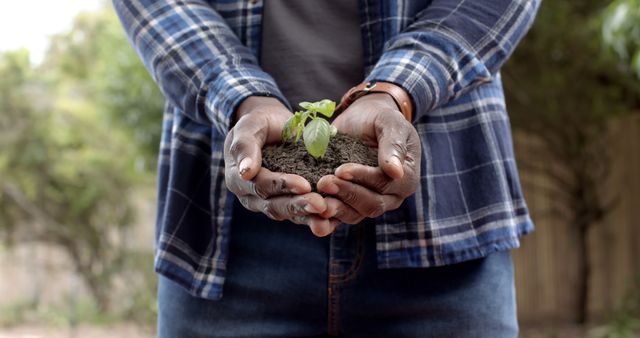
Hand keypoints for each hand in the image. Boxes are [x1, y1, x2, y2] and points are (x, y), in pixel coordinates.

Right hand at [224, 96, 334, 235]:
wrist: (272, 126)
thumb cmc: (258, 123)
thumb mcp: (249, 127)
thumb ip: (244, 146)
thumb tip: (246, 172)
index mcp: (238, 179)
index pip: (261, 186)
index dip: (282, 185)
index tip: (304, 184)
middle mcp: (252, 197)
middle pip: (275, 206)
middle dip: (298, 206)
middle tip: (320, 204)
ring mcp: (270, 202)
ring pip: (289, 214)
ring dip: (309, 216)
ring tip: (328, 215)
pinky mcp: (288, 204)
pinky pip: (301, 216)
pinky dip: (315, 218)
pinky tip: (333, 220)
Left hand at [317, 93, 420, 223]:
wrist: (362, 118)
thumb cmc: (379, 118)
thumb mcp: (389, 123)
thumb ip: (393, 145)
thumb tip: (396, 172)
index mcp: (405, 178)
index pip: (385, 185)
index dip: (363, 178)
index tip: (340, 169)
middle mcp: (391, 195)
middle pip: (371, 204)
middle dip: (347, 194)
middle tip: (324, 182)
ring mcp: (370, 201)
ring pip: (355, 214)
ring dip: (335, 208)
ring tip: (316, 198)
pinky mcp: (350, 203)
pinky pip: (340, 215)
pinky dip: (327, 215)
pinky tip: (312, 207)